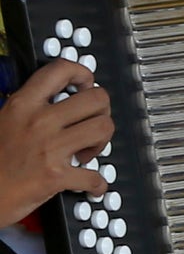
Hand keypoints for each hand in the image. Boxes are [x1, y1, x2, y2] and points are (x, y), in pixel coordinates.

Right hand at [0, 60, 111, 226]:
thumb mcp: (2, 120)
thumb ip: (29, 107)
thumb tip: (59, 101)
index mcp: (22, 105)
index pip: (61, 70)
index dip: (83, 73)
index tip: (86, 84)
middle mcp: (38, 122)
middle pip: (96, 98)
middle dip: (102, 110)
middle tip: (93, 121)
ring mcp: (48, 148)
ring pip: (103, 128)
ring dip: (102, 141)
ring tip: (88, 150)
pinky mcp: (55, 176)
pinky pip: (94, 175)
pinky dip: (97, 183)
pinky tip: (91, 184)